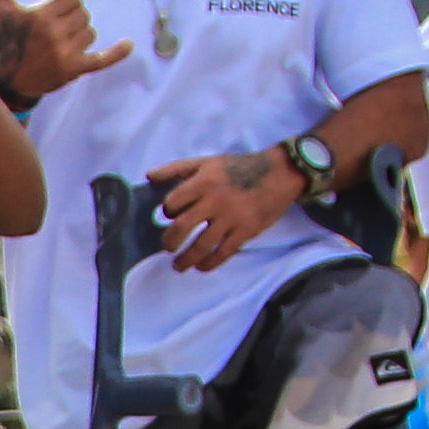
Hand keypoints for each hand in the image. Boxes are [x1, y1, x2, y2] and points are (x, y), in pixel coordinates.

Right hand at [0, 0, 129, 103]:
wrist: (7, 81)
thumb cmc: (5, 41)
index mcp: (40, 15)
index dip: (65, 6)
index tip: (52, 17)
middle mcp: (53, 33)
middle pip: (83, 14)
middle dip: (73, 21)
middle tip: (55, 34)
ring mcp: (65, 53)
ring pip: (90, 33)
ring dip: (81, 37)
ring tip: (61, 46)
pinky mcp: (74, 70)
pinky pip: (102, 59)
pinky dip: (117, 52)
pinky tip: (129, 44)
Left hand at [153, 144, 297, 273]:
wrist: (278, 174)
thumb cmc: (238, 167)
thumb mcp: (207, 162)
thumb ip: (177, 169)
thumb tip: (149, 177)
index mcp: (203, 181)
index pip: (173, 203)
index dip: (168, 212)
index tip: (170, 218)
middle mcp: (215, 201)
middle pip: (182, 227)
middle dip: (170, 242)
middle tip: (168, 247)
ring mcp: (230, 218)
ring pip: (201, 246)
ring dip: (186, 260)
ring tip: (178, 266)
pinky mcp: (245, 231)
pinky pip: (223, 253)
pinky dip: (209, 264)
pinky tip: (201, 267)